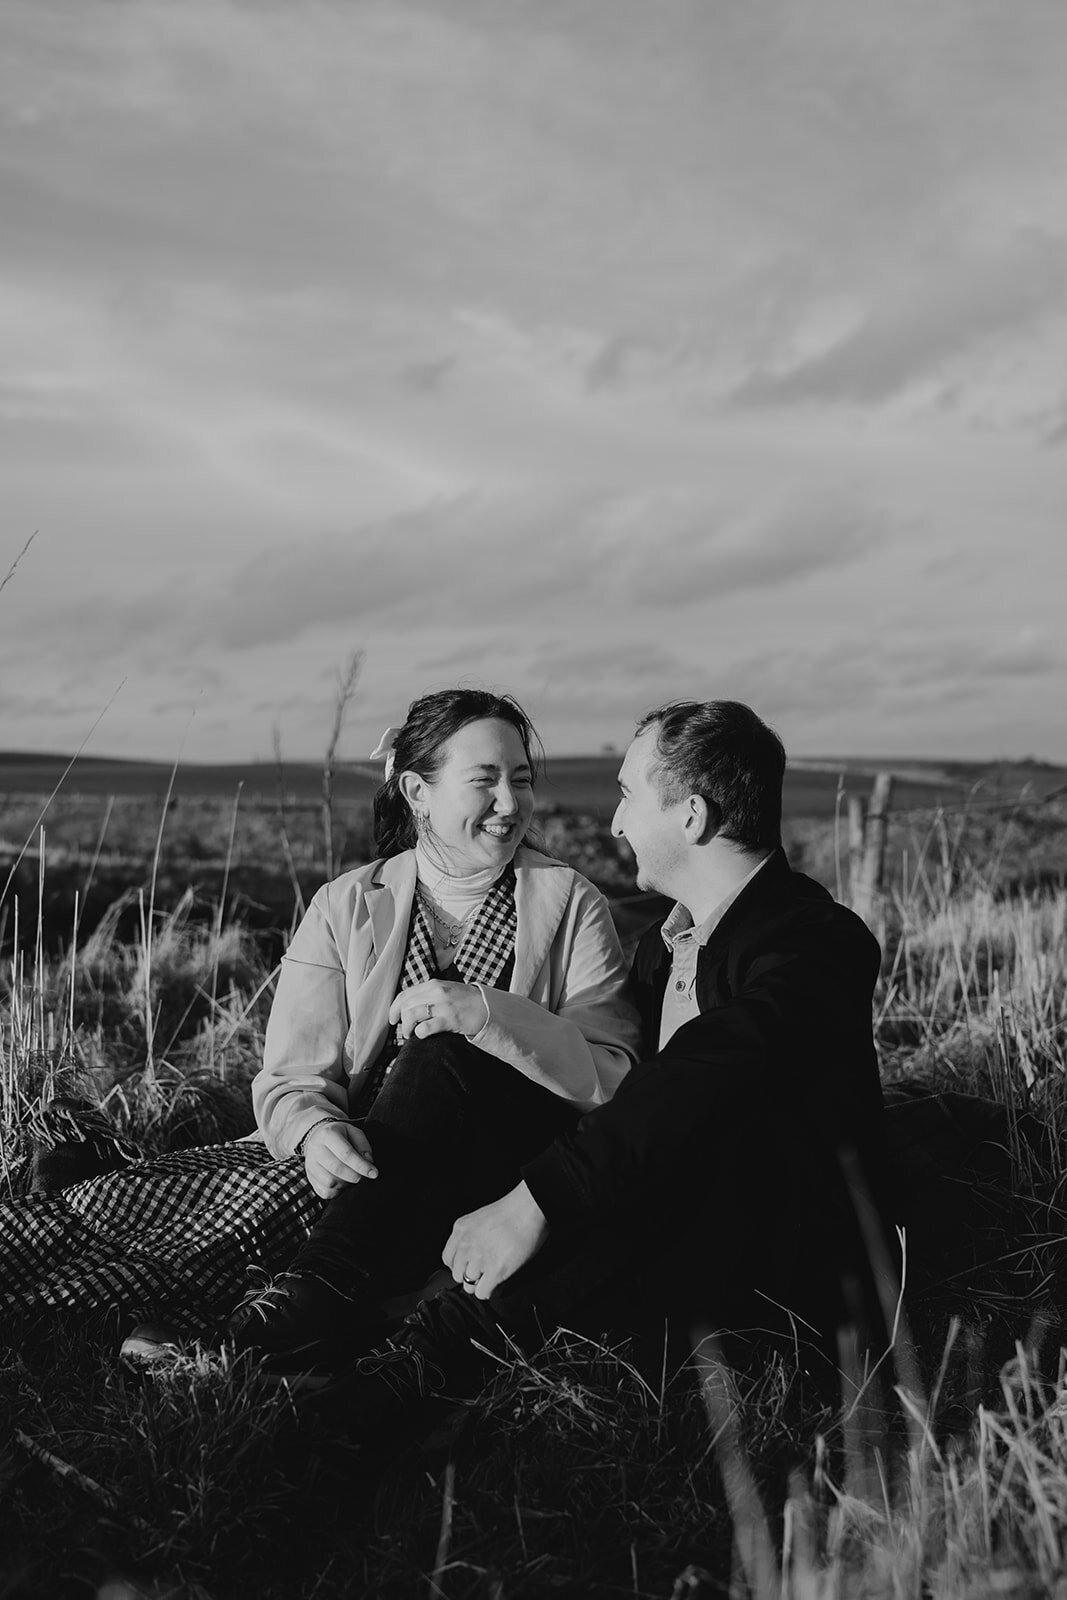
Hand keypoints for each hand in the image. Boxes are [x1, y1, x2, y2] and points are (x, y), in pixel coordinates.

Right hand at [302, 1121, 376, 1199]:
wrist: (317, 1136)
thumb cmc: (340, 1135)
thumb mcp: (354, 1132)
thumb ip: (364, 1145)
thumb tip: (369, 1162)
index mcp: (328, 1135)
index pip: (346, 1154)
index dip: (362, 1166)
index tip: (374, 1173)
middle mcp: (316, 1149)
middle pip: (337, 1169)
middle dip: (356, 1176)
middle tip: (365, 1177)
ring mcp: (310, 1165)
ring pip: (330, 1182)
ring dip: (346, 1184)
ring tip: (353, 1178)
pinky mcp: (309, 1177)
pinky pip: (324, 1192)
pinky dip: (337, 1192)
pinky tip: (343, 1184)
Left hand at [388, 980, 488, 1042]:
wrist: (488, 1007)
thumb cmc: (466, 1001)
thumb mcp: (445, 990)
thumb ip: (428, 994)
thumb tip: (409, 1005)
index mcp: (433, 984)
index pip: (405, 994)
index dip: (394, 1008)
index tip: (392, 1018)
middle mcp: (436, 992)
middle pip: (406, 1006)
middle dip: (400, 1020)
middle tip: (404, 1029)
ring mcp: (443, 1006)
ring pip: (412, 1015)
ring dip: (407, 1028)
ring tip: (411, 1034)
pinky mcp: (450, 1019)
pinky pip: (426, 1027)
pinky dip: (419, 1033)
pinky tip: (422, 1035)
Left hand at [442, 1181, 548, 1299]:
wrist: (528, 1209)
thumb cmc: (512, 1211)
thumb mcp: (479, 1219)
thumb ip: (470, 1237)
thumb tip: (471, 1256)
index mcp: (461, 1230)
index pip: (448, 1259)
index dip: (460, 1265)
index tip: (468, 1266)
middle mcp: (466, 1245)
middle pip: (457, 1275)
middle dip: (469, 1275)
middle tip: (483, 1272)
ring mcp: (479, 1259)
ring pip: (468, 1286)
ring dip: (480, 1284)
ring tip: (491, 1276)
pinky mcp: (495, 1270)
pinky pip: (482, 1293)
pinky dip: (489, 1291)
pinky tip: (496, 1283)